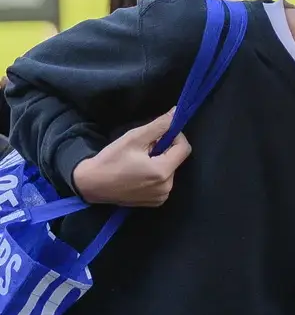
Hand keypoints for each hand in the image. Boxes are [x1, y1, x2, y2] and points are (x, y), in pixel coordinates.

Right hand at [71, 110, 191, 206]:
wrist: (90, 184)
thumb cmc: (110, 160)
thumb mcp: (134, 138)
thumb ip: (158, 126)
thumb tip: (177, 112)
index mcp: (163, 172)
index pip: (184, 148)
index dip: (175, 136)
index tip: (160, 133)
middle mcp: (167, 187)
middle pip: (176, 159)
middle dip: (164, 149)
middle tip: (143, 148)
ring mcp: (162, 196)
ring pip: (170, 170)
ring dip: (159, 161)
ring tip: (138, 161)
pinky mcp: (155, 202)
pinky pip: (163, 182)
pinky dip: (155, 174)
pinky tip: (139, 173)